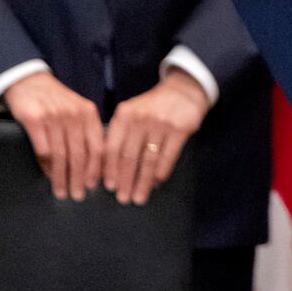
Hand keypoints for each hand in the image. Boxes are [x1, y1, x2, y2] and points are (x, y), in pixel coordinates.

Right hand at [2, 72, 103, 200]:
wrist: (29, 82)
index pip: (96, 146)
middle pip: (79, 154)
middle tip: (77, 196)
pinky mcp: (33, 119)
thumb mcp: (77, 112)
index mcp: (88, 113)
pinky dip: (46, 166)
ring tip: (61, 191)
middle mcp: (73, 114)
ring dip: (61, 177)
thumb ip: (85, 133)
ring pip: (61, 155)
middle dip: (79, 178)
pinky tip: (47, 175)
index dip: (96, 169)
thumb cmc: (56, 102)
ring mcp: (53, 116)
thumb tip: (92, 168)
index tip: (94, 186)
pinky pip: (42, 149)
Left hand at [103, 70, 208, 205]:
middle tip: (123, 199)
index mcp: (124, 115)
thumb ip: (119, 136)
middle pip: (129, 156)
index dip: (110, 169)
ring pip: (148, 160)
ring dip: (143, 182)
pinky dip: (161, 173)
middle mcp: (140, 118)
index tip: (109, 187)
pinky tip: (157, 183)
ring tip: (139, 197)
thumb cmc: (151, 108)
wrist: (183, 91)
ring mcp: (161, 123)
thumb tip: (109, 171)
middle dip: (125, 181)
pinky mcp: (180, 129)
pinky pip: (168, 156)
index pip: (112, 147)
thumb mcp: (131, 114)